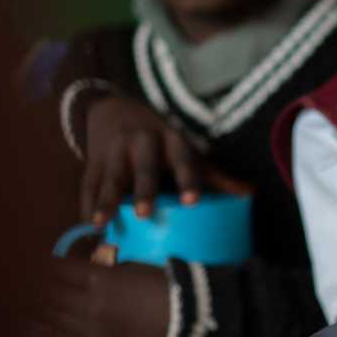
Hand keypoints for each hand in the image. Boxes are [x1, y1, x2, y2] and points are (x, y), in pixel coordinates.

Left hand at [22, 258, 168, 336]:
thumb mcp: (129, 267)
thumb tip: (78, 266)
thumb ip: (99, 269)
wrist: (184, 317)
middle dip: (33, 284)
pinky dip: (53, 325)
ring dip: (38, 306)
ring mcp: (88, 330)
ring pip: (49, 317)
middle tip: (25, 277)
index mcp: (97, 280)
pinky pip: (64, 335)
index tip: (33, 258)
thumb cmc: (161, 283)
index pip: (55, 269)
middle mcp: (86, 307)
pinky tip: (45, 319)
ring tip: (28, 298)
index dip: (41, 263)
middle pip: (45, 294)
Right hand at [81, 96, 205, 224]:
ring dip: (106, 201)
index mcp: (171, 139)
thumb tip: (250, 194)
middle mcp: (142, 142)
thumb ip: (214, 174)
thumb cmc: (161, 141)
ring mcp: (114, 152)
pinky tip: (88, 226)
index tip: (192, 201)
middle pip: (144, 167)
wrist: (114, 111)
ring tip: (101, 223)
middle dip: (144, 189)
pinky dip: (87, 206)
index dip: (188, 179)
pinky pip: (89, 185)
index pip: (183, 160)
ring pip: (111, 177)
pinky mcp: (93, 163)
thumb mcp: (186, 149)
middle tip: (145, 213)